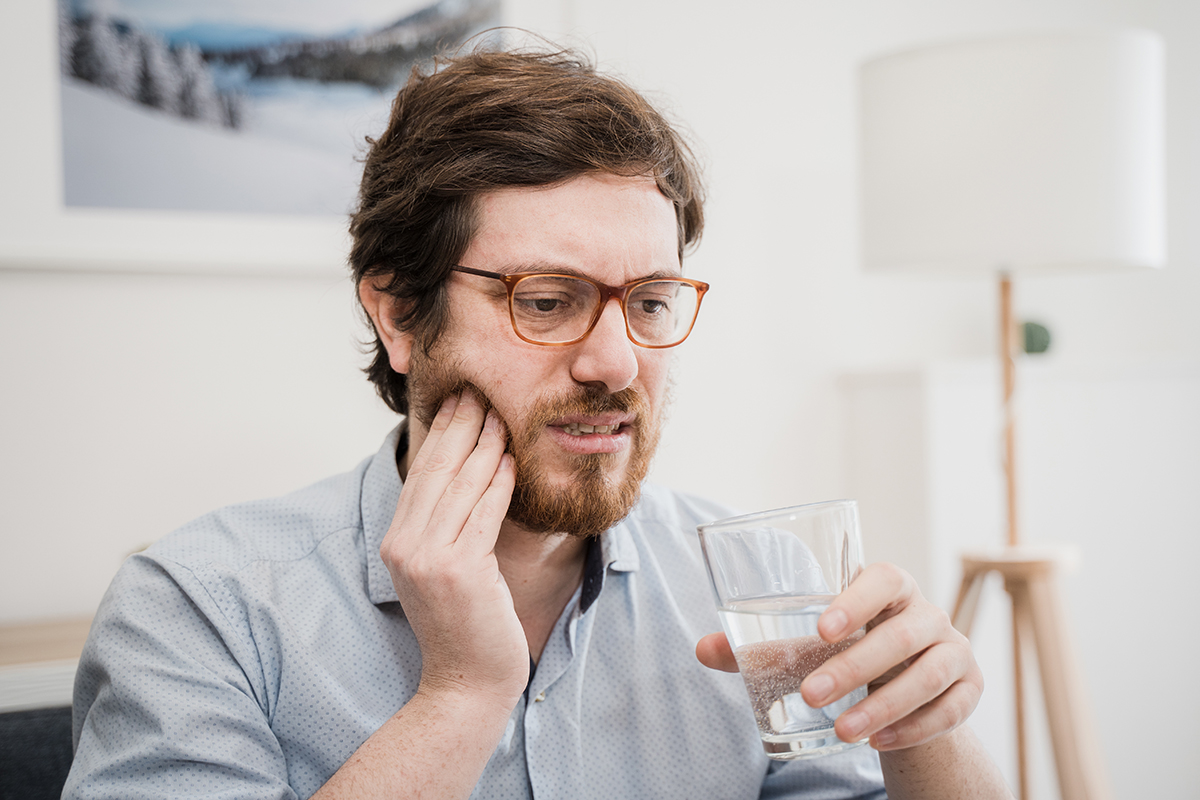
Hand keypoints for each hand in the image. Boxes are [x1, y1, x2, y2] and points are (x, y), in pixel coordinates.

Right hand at [380, 391, 527, 704]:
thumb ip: (446, 526)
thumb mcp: (445, 568)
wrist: (466, 684)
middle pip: (436, 471)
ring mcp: (428, 558)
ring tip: (502, 414)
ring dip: (484, 444)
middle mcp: (404, 546)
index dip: (440, 434)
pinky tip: (512, 459)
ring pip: (461, 486)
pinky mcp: (459, 570)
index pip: (420, 475)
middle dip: (461, 426)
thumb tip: (470, 473)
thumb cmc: (465, 625)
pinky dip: (499, 483)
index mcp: (396, 542)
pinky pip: (483, 514)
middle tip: (480, 389)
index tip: (459, 400)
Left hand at [696, 563, 981, 750]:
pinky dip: (914, 728)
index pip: (884, 576)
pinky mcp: (970, 688)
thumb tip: (703, 648)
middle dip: (857, 666)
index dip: (857, 598)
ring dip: (886, 705)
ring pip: (931, 673)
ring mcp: (955, 649)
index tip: (822, 629)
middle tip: (811, 694)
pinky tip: (877, 743)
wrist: (907, 687)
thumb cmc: (849, 652)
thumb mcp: (811, 648)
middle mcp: (927, 613)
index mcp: (889, 588)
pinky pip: (951, 709)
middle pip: (904, 632)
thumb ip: (763, 649)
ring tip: (844, 731)